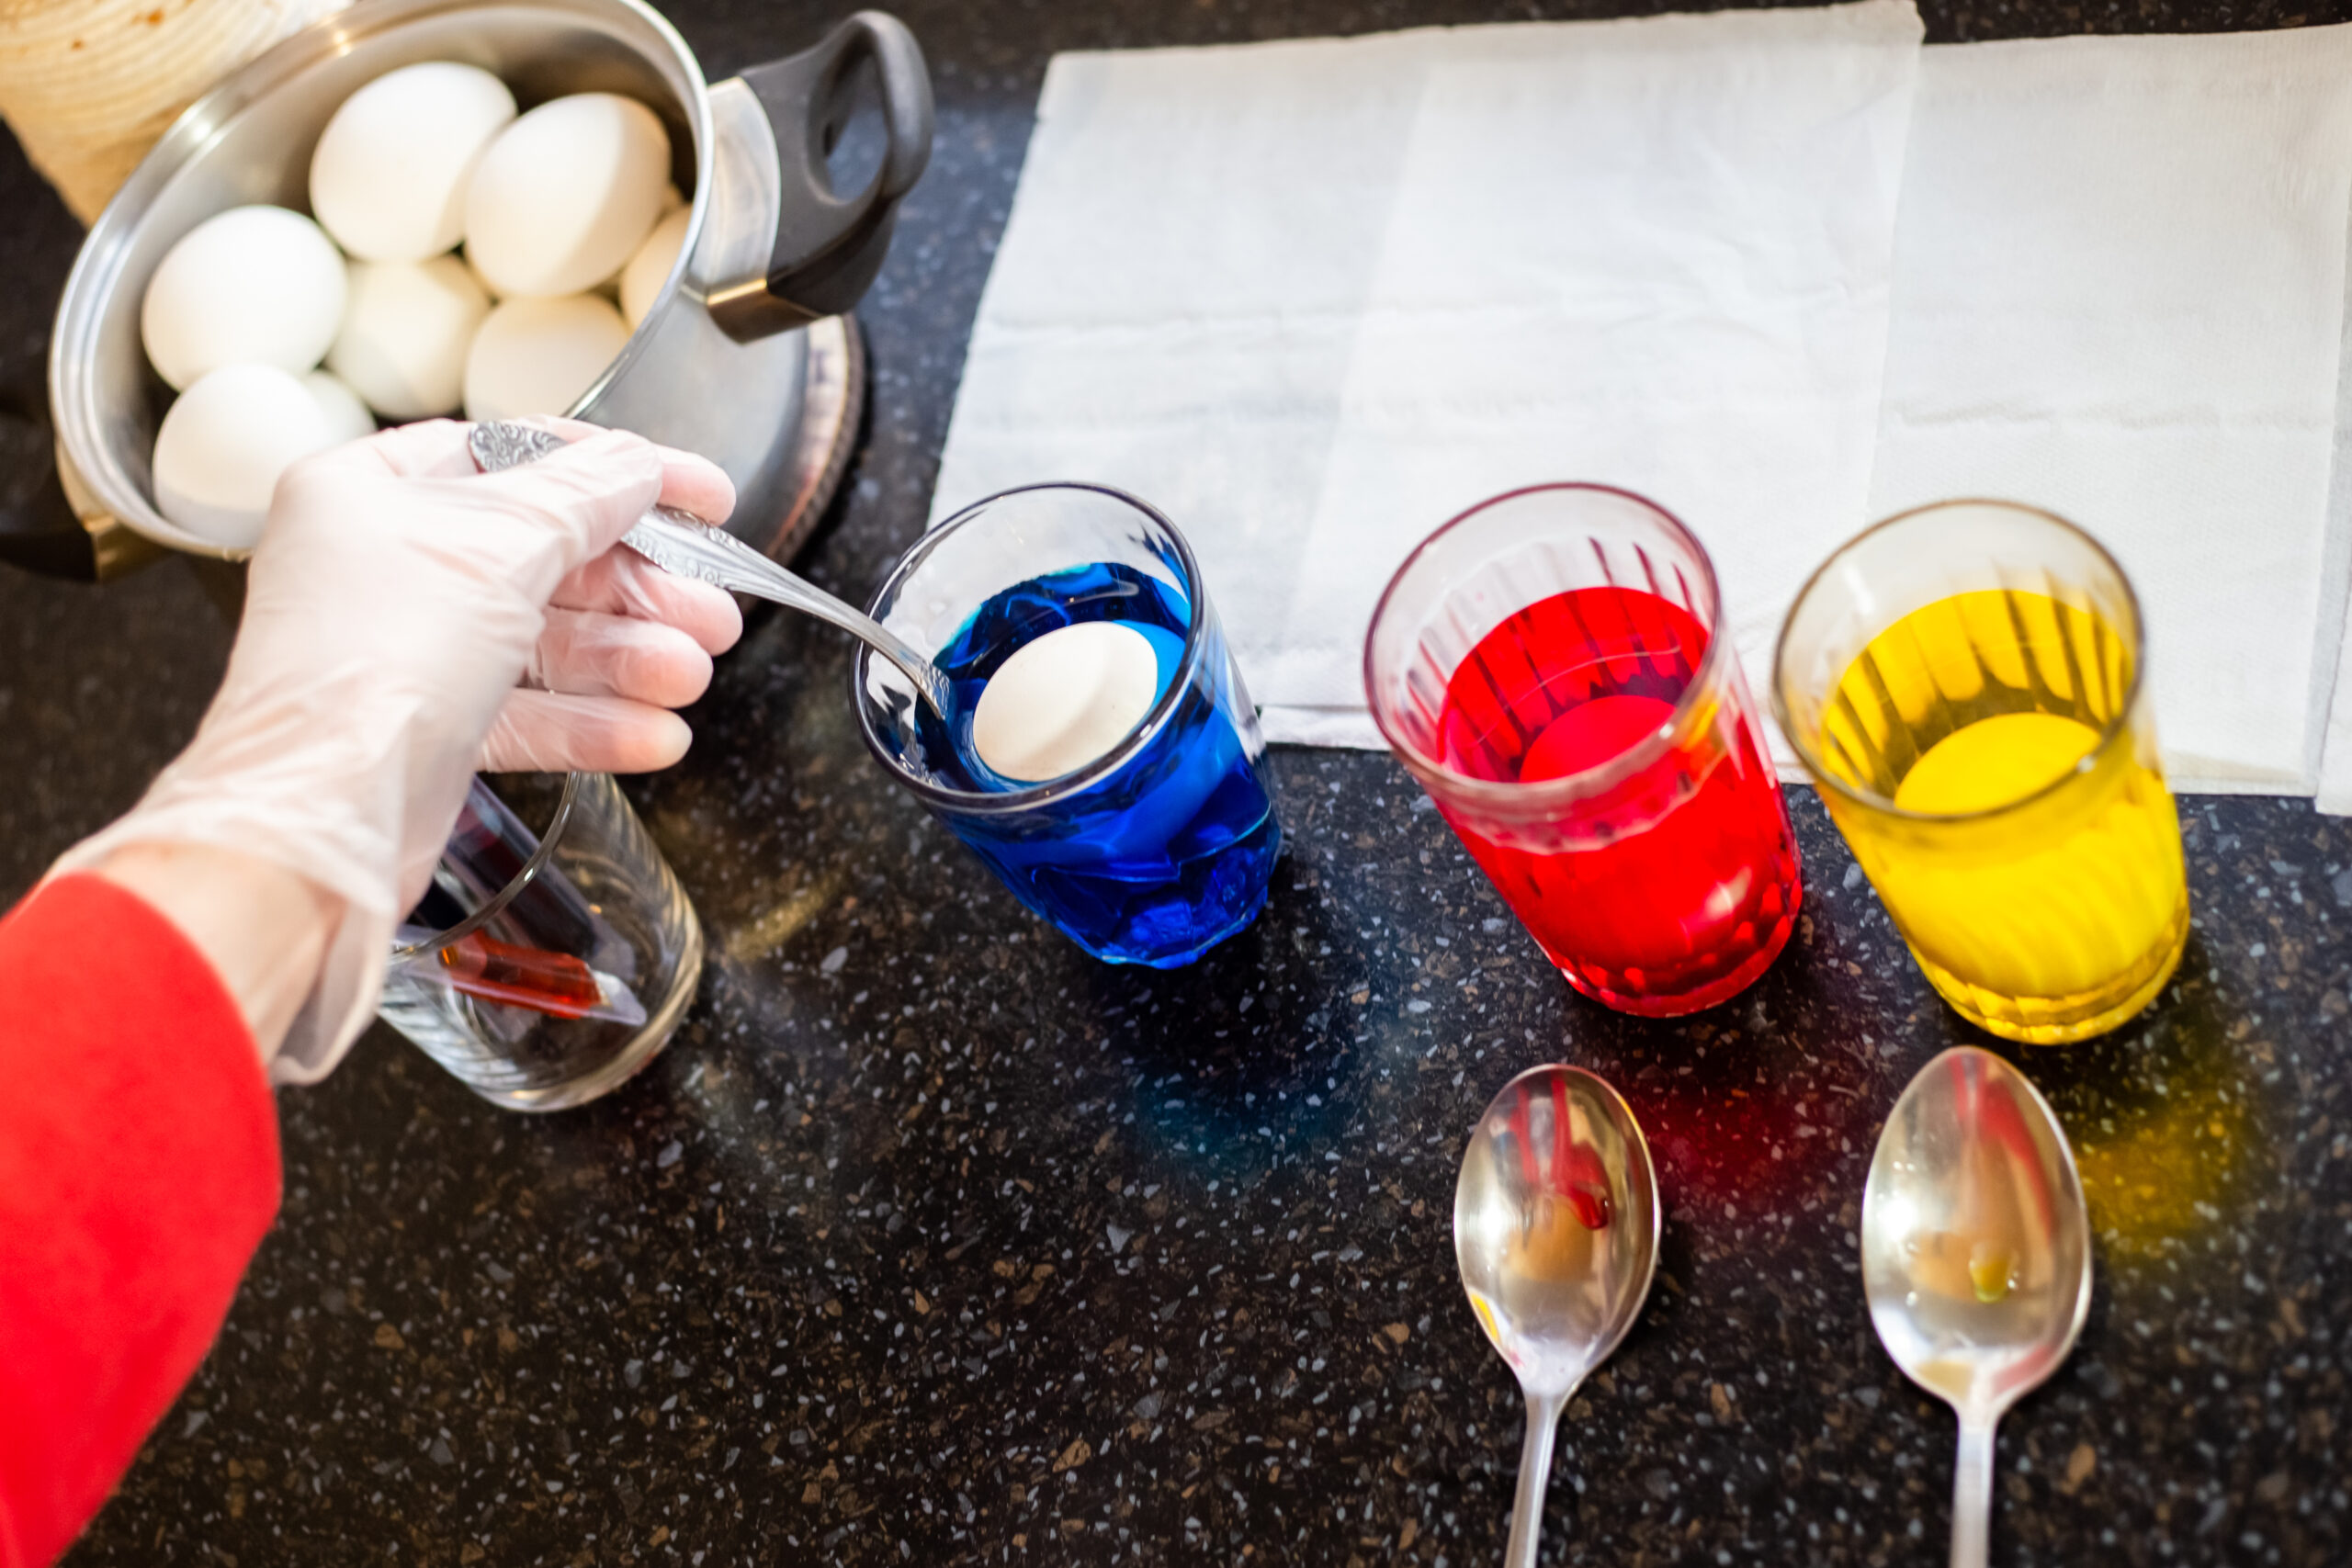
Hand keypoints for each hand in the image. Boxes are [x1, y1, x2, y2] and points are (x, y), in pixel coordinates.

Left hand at [56, 419, 736, 1081]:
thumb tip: (635, 468)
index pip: (520, 458)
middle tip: (713, 610)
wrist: (313, 822)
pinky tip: (655, 734)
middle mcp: (385, 566)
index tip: (701, 496)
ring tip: (689, 677)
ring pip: (544, 642)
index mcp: (373, 491)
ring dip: (628, 659)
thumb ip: (583, 499)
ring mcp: (407, 653)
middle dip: (639, 591)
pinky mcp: (428, 733)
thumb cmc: (368, 668)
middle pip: (545, 558)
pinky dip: (594, 723)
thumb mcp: (498, 549)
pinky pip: (528, 714)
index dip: (620, 474)